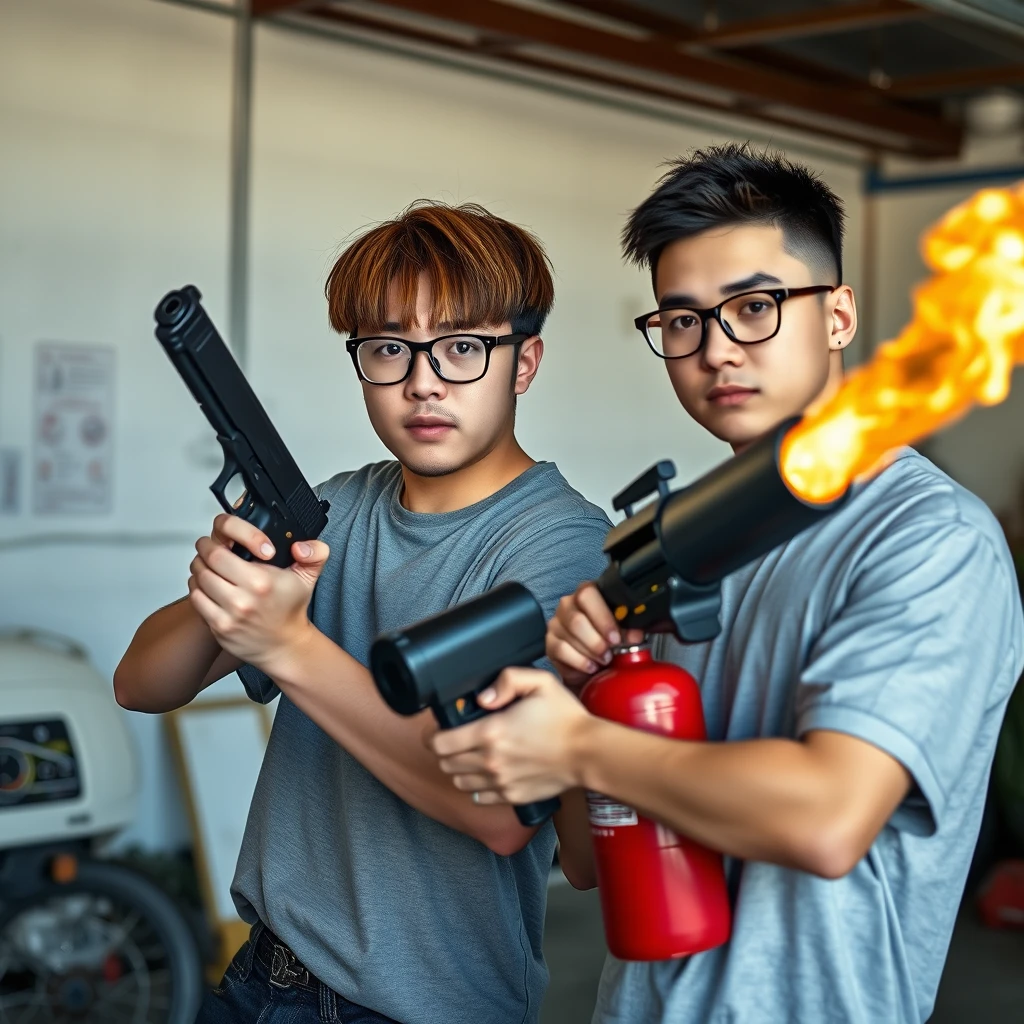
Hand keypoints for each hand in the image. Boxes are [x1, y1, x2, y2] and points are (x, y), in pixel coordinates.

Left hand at [187, 513, 328, 670]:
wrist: (285, 645)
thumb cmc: (290, 609)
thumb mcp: (308, 577)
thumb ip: (315, 553)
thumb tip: (300, 546)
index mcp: (262, 582)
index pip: (221, 552)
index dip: (217, 540)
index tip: (224, 540)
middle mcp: (243, 600)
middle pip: (206, 563)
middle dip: (205, 550)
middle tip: (210, 547)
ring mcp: (229, 615)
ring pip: (198, 579)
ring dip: (199, 568)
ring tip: (209, 565)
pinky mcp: (218, 627)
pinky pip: (196, 600)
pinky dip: (198, 588)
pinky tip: (208, 584)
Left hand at [430, 668, 593, 804]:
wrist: (588, 754)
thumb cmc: (566, 718)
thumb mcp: (540, 682)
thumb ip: (507, 679)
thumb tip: (482, 697)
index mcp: (491, 732)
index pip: (440, 743)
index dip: (434, 735)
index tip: (439, 729)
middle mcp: (490, 761)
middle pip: (445, 763)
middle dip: (445, 750)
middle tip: (456, 739)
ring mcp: (500, 783)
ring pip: (458, 781)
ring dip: (459, 768)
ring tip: (471, 755)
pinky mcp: (511, 797)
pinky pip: (478, 797)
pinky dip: (476, 786)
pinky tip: (488, 773)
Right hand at [546, 582, 644, 687]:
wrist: (595, 665)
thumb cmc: (609, 643)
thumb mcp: (624, 633)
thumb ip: (631, 630)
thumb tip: (635, 634)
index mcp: (588, 594)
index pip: (588, 594)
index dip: (603, 617)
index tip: (615, 637)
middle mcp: (568, 605)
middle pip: (577, 618)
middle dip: (596, 640)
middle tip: (609, 653)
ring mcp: (556, 623)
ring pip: (569, 635)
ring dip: (590, 652)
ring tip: (603, 661)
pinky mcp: (549, 642)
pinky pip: (561, 650)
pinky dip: (579, 661)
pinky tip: (590, 667)